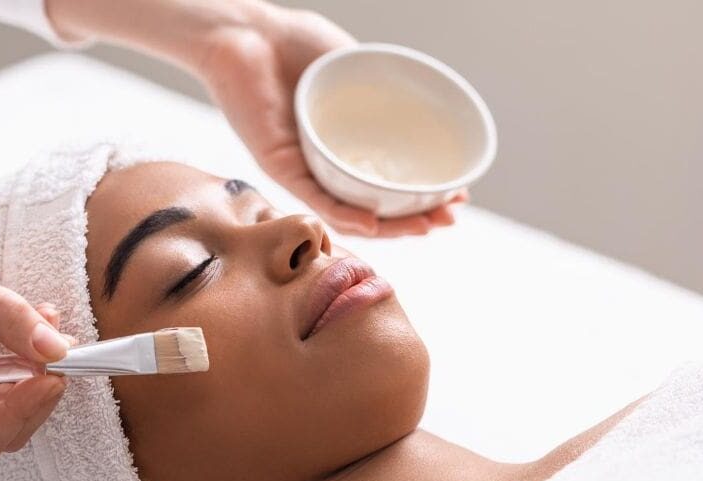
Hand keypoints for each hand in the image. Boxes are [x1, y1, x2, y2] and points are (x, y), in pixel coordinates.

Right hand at [0, 210, 71, 464]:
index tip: (51, 377)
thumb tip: (57, 349)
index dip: (20, 414)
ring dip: (42, 372)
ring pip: (17, 408)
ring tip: (51, 325)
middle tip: (63, 354)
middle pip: (4, 430)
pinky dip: (35, 357)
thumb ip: (9, 318)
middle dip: (37, 394)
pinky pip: (15, 381)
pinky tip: (42, 322)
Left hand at [197, 6, 465, 236]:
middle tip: (449, 218)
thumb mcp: (355, 65)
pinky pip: (313, 196)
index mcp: (345, 148)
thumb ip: (387, 87)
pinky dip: (343, 213)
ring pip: (349, 211)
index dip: (424, 196)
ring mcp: (303, 168)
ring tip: (424, 227)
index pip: (389, 184)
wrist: (245, 31)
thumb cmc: (294, 44)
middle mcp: (325, 166)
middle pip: (375, 207)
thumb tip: (434, 100)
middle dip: (416, 219)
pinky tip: (371, 222)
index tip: (458, 196)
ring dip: (389, 227)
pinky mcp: (278, 165)